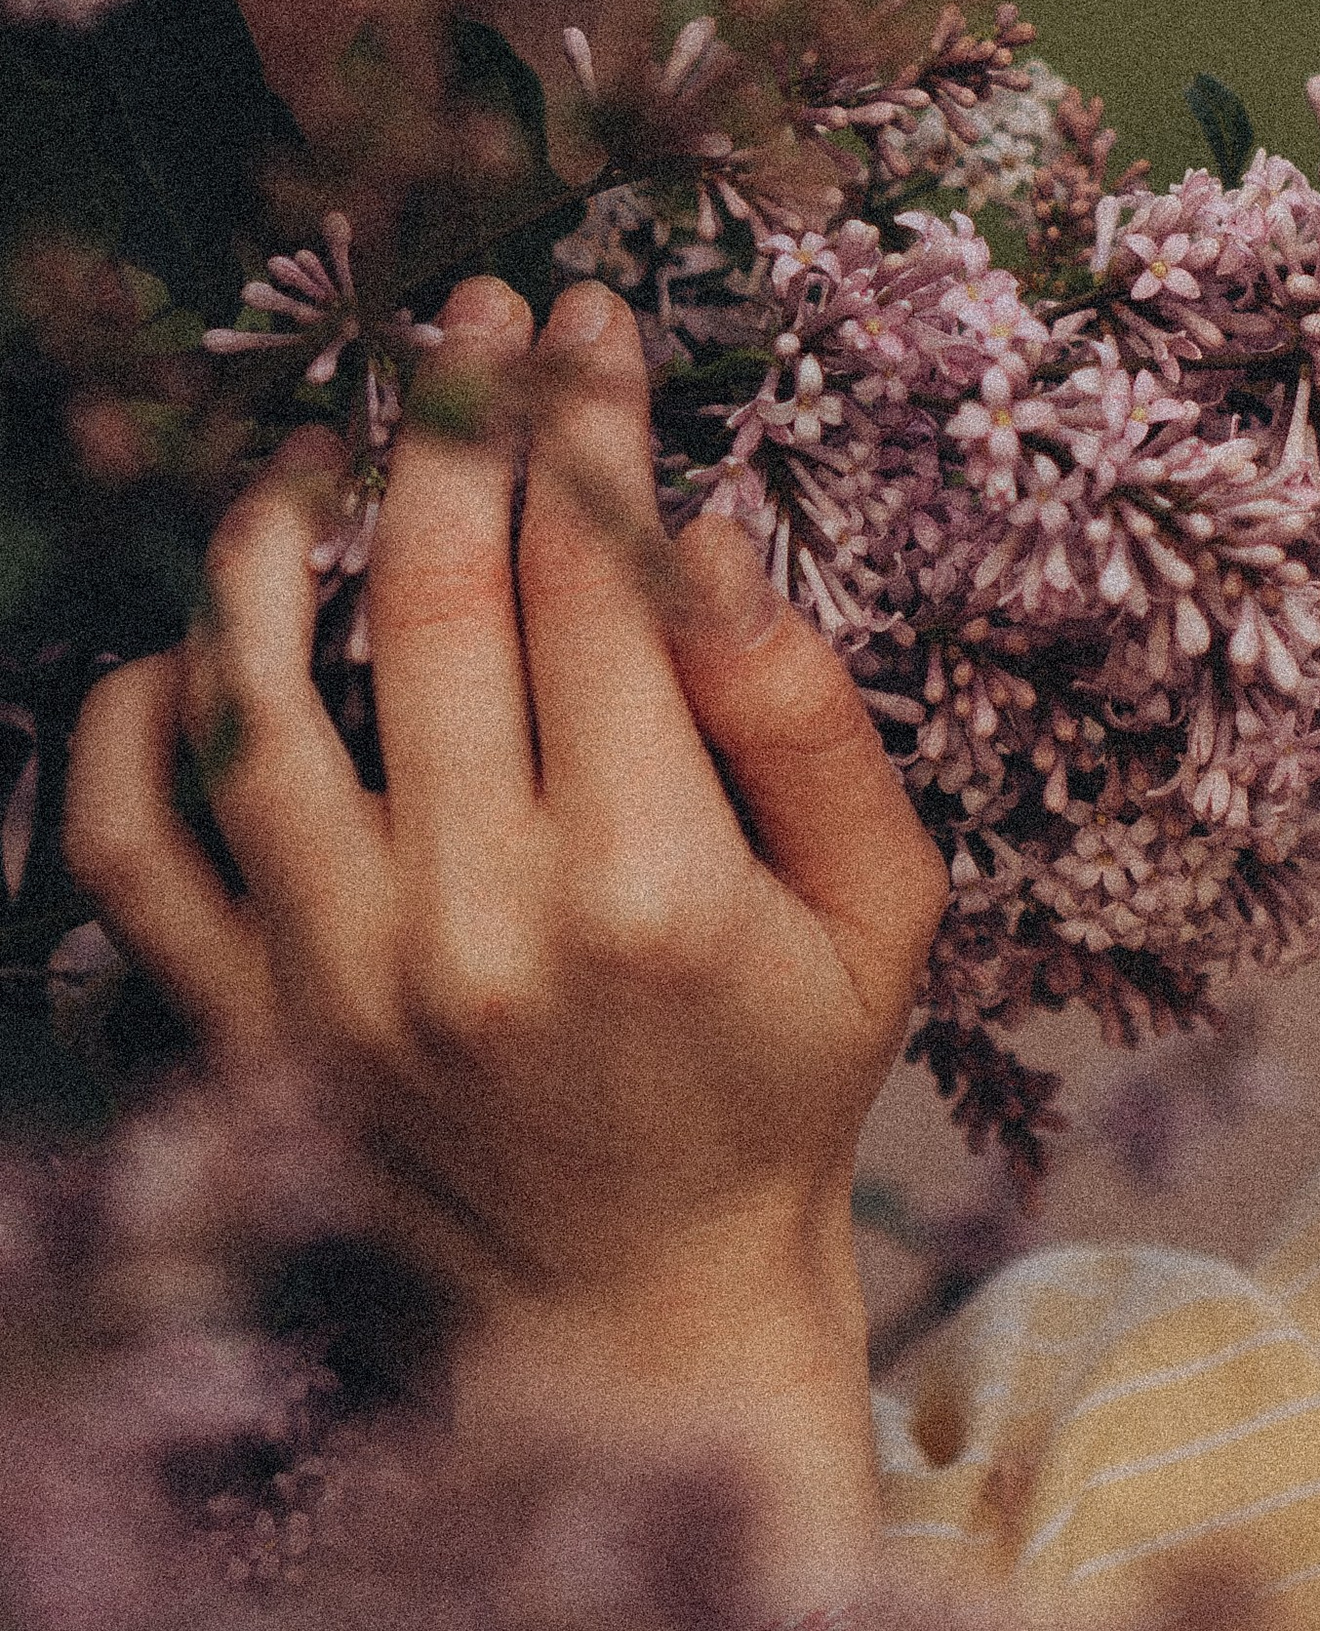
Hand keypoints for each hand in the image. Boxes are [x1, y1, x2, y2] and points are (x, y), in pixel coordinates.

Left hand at [66, 275, 948, 1622]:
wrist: (638, 1314)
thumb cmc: (779, 1078)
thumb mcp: (880, 905)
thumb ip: (806, 714)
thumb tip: (703, 536)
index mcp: (648, 878)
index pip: (592, 577)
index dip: (587, 418)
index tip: (588, 316)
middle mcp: (476, 920)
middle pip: (431, 596)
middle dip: (453, 417)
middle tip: (469, 316)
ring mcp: (339, 981)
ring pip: (258, 698)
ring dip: (276, 535)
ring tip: (317, 446)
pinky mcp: (247, 1033)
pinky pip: (134, 857)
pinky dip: (128, 733)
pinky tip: (182, 645)